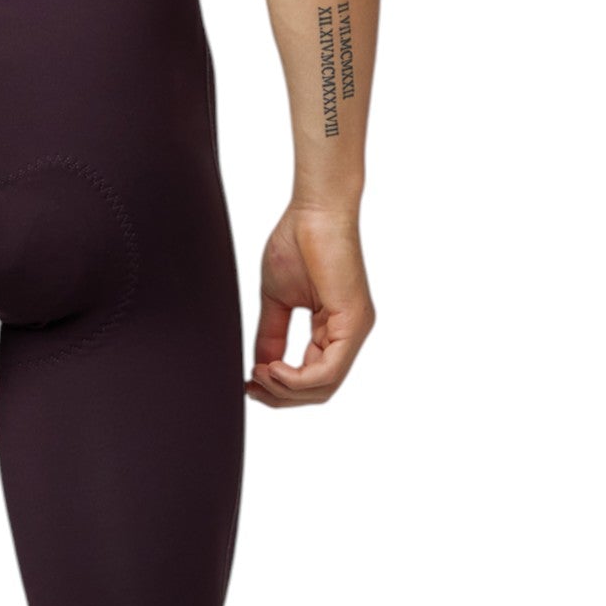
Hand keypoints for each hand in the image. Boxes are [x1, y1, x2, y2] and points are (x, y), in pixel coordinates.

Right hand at [249, 204, 372, 407]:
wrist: (313, 210)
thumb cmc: (297, 242)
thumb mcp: (277, 300)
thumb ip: (271, 335)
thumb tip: (260, 366)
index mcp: (334, 328)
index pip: (312, 378)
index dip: (279, 389)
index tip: (250, 383)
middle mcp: (349, 333)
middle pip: (320, 389)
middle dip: (281, 396)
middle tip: (252, 386)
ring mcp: (355, 329)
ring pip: (325, 385)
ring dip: (287, 389)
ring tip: (261, 374)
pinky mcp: (353, 321)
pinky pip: (329, 369)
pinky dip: (298, 377)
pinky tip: (273, 368)